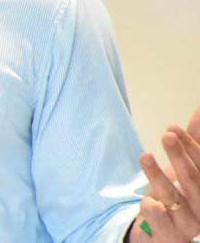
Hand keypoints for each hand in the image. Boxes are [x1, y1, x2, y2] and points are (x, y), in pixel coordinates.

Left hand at [131, 106, 199, 241]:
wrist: (164, 228)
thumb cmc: (179, 192)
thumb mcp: (186, 165)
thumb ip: (195, 140)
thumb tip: (199, 109)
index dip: (191, 147)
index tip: (171, 128)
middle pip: (195, 181)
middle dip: (181, 156)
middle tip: (166, 135)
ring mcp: (189, 223)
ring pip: (175, 199)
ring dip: (159, 176)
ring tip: (145, 156)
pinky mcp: (171, 235)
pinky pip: (163, 224)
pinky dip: (156, 212)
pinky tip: (149, 201)